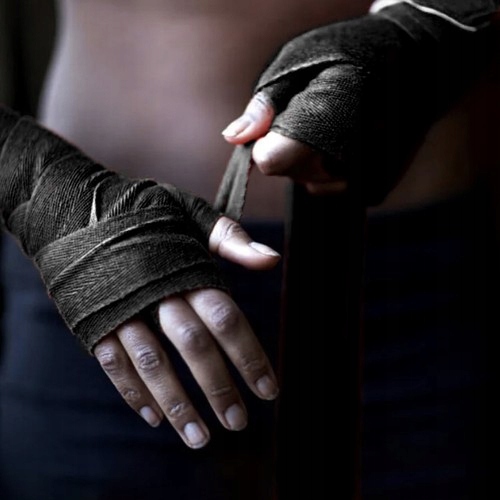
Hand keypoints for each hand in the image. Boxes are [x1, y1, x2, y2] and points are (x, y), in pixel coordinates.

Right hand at [93, 215, 280, 448]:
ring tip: (199, 437)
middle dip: (218, 387)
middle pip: (194, 346)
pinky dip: (133, 391)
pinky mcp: (93, 320)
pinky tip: (154, 417)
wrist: (78, 209)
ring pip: (152, 363)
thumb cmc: (145, 215)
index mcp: (187, 268)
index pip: (226, 318)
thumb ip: (231, 239)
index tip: (269, 389)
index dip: (249, 355)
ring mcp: (122, 308)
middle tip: (238, 422)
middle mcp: (157, 292)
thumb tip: (273, 261)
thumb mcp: (191, 214)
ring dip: (176, 402)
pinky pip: (113, 362)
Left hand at [221, 6, 491, 204]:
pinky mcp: (376, 188)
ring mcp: (366, 178)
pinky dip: (327, 168)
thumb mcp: (297, 61)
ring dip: (308, 159)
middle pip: (290, 173)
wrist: (416, 62)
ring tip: (332, 122)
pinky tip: (345, 140)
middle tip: (311, 112)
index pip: (273, 159)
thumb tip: (234, 138)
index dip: (267, 143)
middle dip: (288, 147)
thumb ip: (265, 104)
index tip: (276, 124)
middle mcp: (350, 157)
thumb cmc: (349, 53)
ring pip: (309, 182)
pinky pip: (329, 187)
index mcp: (329, 118)